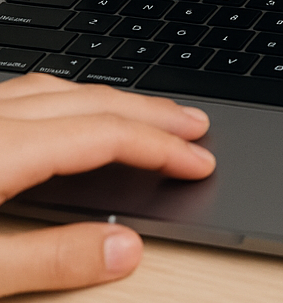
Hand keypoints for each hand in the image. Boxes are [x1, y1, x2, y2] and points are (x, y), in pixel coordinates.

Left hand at [0, 73, 215, 297]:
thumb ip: (50, 259)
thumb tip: (125, 249)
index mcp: (4, 149)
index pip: (105, 135)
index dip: (161, 148)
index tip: (199, 163)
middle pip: (94, 101)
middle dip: (153, 113)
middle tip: (197, 126)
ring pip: (62, 87)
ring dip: (114, 100)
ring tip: (148, 114)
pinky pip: (32, 90)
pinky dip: (73, 97)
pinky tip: (74, 111)